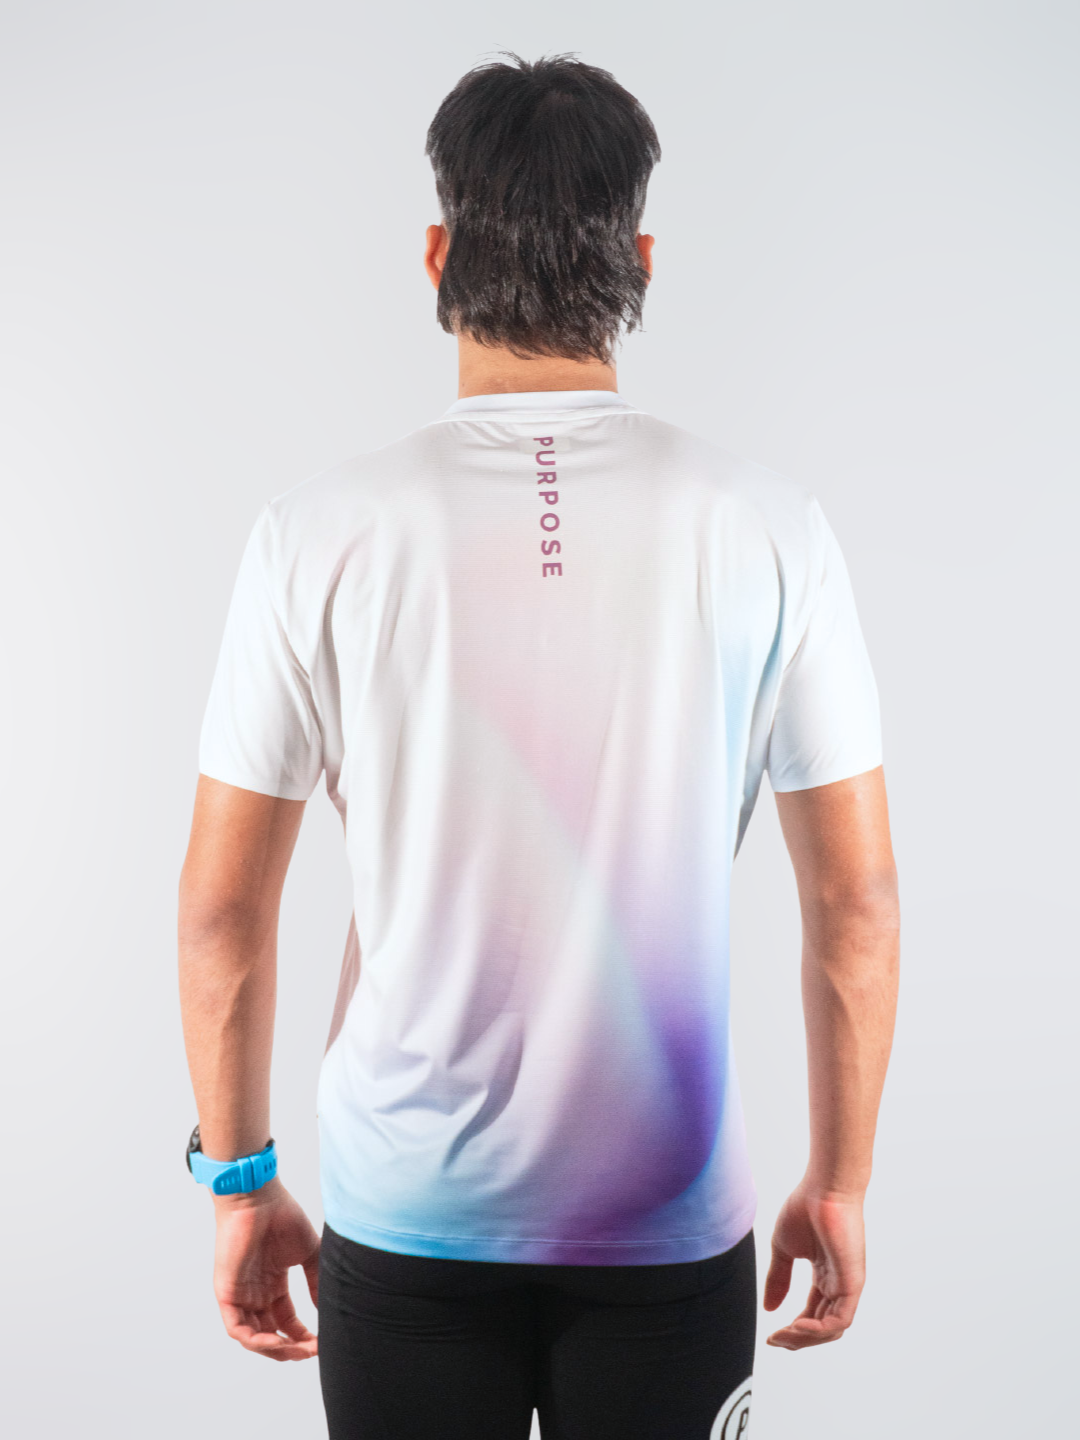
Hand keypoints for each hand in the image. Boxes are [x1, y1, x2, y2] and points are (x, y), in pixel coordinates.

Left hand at [212, 1177, 320, 1360]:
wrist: (258, 1197)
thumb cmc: (281, 1216)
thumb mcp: (308, 1252)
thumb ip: (316, 1280)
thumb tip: (325, 1307)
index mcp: (272, 1284)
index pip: (286, 1321)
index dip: (302, 1336)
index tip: (321, 1342)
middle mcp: (255, 1293)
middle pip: (271, 1334)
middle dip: (291, 1348)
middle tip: (312, 1351)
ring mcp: (240, 1294)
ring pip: (253, 1337)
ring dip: (276, 1349)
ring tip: (298, 1350)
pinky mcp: (227, 1293)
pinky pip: (237, 1328)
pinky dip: (256, 1341)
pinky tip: (277, 1342)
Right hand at [763, 1182, 865, 1349]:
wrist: (823, 1188)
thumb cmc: (806, 1208)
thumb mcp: (783, 1249)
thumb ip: (778, 1279)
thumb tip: (769, 1308)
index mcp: (825, 1276)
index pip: (812, 1314)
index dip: (792, 1329)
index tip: (771, 1336)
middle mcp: (838, 1284)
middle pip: (821, 1327)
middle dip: (797, 1339)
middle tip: (775, 1340)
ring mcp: (847, 1285)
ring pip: (831, 1329)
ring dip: (805, 1337)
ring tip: (784, 1335)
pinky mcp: (852, 1283)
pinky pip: (840, 1319)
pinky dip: (819, 1329)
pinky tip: (797, 1326)